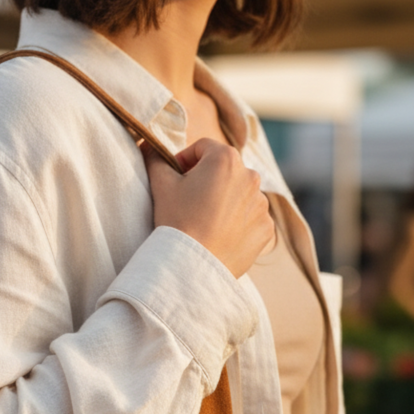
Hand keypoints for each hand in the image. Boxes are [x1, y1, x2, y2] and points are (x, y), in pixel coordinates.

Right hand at [143, 138, 275, 278]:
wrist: (192, 267)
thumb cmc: (177, 222)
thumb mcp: (160, 185)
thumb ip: (156, 159)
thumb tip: (148, 146)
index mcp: (226, 159)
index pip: (203, 148)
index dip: (185, 160)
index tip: (175, 178)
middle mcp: (251, 176)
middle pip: (224, 171)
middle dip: (207, 181)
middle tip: (188, 203)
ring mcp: (261, 204)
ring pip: (239, 195)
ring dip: (224, 202)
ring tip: (204, 222)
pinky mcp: (265, 228)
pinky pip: (250, 219)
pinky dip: (237, 224)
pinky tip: (219, 236)